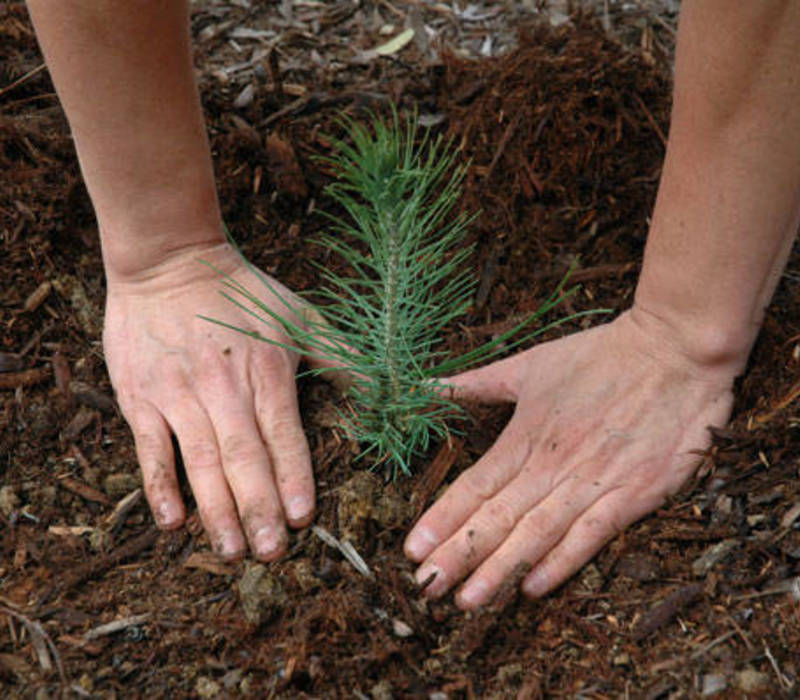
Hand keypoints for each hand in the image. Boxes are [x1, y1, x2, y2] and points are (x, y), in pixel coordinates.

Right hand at [103, 242, 316, 560]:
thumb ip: (342, 355)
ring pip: (199, 460)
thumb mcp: (299, 315)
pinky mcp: (141, 396)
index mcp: (266, 369)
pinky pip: (150, 448)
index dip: (293, 476)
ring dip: (216, 508)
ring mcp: (178, 393)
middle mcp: (222, 385)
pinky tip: (173, 522)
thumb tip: (389, 387)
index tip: (303, 518)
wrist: (168, 261)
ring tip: (232, 551)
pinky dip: (160, 485)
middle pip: (243, 455)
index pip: (283, 432)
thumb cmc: (242, 292)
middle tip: (272, 554)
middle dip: (258, 507)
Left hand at [404, 309, 737, 607]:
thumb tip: (429, 387)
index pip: (474, 486)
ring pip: (537, 533)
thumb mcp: (530, 364)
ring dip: (499, 569)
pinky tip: (533, 588)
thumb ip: (478, 383)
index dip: (441, 519)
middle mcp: (552, 464)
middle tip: (425, 588)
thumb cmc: (599, 355)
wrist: (675, 350)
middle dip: (458, 555)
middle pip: (497, 517)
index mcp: (525, 435)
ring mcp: (593, 481)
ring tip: (467, 600)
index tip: (411, 550)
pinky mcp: (634, 493)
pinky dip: (562, 562)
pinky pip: (592, 535)